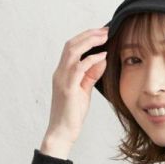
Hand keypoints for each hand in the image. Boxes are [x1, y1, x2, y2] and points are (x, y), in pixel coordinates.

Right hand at [42, 25, 109, 153]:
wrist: (62, 133)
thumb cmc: (72, 115)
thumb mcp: (84, 92)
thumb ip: (91, 75)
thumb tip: (102, 59)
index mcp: (62, 73)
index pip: (72, 48)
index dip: (86, 37)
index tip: (101, 32)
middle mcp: (60, 73)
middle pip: (71, 44)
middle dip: (89, 34)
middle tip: (105, 30)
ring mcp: (62, 80)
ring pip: (72, 51)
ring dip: (89, 41)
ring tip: (104, 37)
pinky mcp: (67, 89)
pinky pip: (78, 68)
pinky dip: (91, 59)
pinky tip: (102, 56)